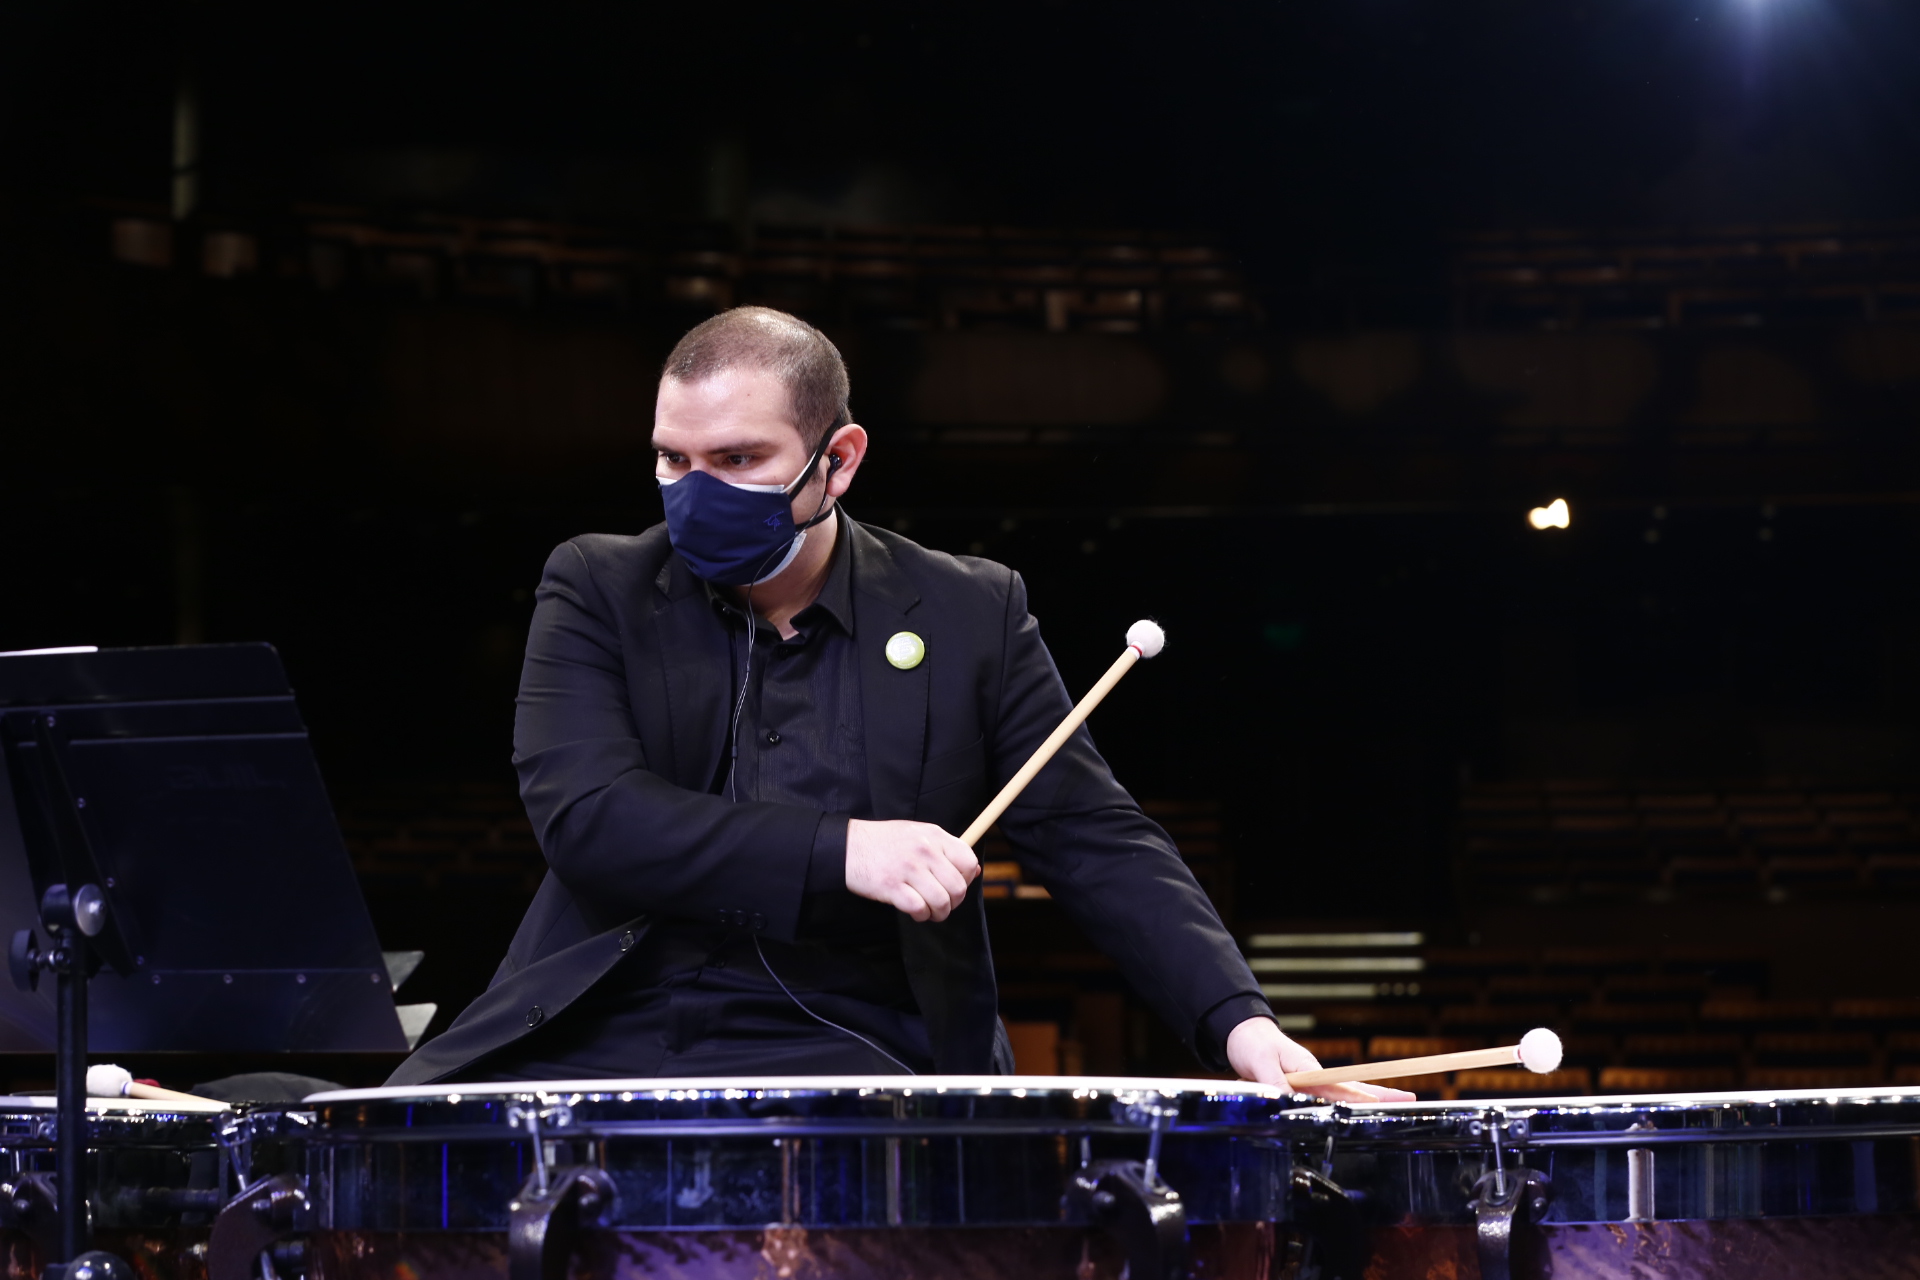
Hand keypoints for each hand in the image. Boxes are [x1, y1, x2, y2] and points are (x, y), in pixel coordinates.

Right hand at [845, 819, 980, 921]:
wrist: (846, 846)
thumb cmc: (883, 842)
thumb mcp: (917, 834)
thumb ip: (944, 849)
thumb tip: (974, 871)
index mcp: (933, 835)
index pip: (968, 861)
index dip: (966, 879)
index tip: (955, 885)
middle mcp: (924, 850)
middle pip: (957, 887)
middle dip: (953, 902)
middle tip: (942, 904)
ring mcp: (908, 868)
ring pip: (941, 901)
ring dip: (938, 913)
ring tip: (929, 911)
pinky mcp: (891, 886)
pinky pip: (919, 909)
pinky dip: (921, 916)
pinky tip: (915, 912)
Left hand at [1226, 1017, 1416, 1103]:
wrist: (1242, 1033)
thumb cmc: (1252, 1044)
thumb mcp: (1260, 1064)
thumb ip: (1275, 1084)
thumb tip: (1289, 1103)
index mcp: (1310, 1069)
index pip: (1341, 1086)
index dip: (1362, 1096)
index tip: (1384, 1101)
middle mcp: (1314, 1076)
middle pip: (1353, 1088)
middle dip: (1381, 1095)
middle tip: (1412, 1098)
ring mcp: (1309, 1083)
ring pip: (1342, 1095)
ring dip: (1367, 1101)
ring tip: (1393, 1106)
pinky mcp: (1299, 1089)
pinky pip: (1322, 1100)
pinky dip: (1342, 1106)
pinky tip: (1355, 1112)